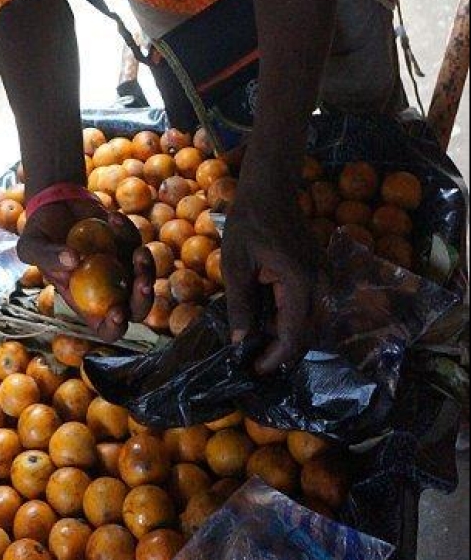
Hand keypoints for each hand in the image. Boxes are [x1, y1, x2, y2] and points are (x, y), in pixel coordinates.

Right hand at [18, 195, 154, 341]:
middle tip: (141, 281)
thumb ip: (46, 256)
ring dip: (146, 266)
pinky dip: (128, 231)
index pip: (105, 328)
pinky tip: (112, 217)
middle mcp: (107, 290)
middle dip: (143, 299)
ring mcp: (121, 268)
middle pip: (135, 309)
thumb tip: (73, 260)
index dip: (114, 327)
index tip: (116, 311)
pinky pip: (136, 242)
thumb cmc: (40, 232)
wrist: (54, 203)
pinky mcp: (128, 244)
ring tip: (139, 251)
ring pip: (145, 277)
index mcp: (84, 302)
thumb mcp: (32, 245)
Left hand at [222, 179, 319, 374]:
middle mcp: (320, 284)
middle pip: (306, 334)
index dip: (274, 358)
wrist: (270, 190)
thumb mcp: (236, 265)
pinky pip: (309, 305)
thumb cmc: (249, 222)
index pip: (293, 336)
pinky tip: (265, 313)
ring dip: (283, 332)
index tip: (253, 369)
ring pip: (308, 322)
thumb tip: (240, 343)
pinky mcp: (320, 273)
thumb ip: (240, 305)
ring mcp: (324, 278)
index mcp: (300, 283)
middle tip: (250, 355)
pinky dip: (289, 316)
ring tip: (253, 333)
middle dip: (279, 349)